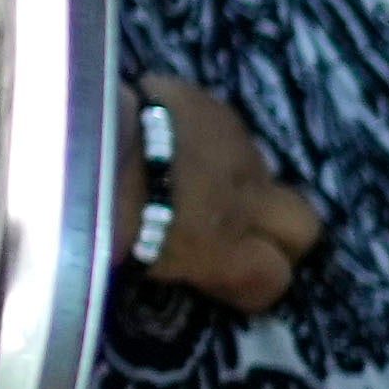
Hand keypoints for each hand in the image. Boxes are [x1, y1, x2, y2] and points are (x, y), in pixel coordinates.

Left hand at [126, 61, 322, 317]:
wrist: (85, 136)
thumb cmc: (101, 216)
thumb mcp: (147, 260)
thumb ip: (189, 259)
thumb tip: (196, 257)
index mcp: (224, 248)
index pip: (274, 276)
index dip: (261, 282)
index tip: (235, 283)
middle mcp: (246, 198)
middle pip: (303, 223)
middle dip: (282, 232)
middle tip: (244, 233)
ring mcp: (237, 147)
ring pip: (263, 171)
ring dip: (239, 181)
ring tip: (193, 180)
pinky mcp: (214, 106)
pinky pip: (228, 131)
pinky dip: (209, 142)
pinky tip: (172, 140)